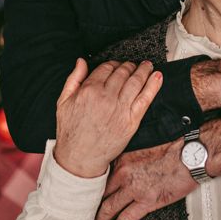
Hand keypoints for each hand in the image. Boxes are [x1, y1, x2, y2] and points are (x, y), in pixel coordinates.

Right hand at [54, 59, 161, 177]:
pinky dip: (153, 85)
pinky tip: (157, 76)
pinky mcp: (131, 120)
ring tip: (147, 65)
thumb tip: (82, 61)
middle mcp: (106, 97)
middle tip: (133, 65)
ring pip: (136, 82)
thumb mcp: (63, 102)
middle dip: (129, 66)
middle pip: (123, 73)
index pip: (107, 68)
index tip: (117, 65)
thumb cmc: (71, 132)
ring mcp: (120, 109)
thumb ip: (73, 79)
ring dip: (144, 70)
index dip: (114, 64)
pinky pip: (146, 98)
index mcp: (88, 91)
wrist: (80, 158)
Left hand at [94, 139, 193, 219]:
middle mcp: (125, 173)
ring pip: (108, 208)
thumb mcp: (146, 145)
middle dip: (91, 206)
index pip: (100, 177)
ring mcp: (134, 189)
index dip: (92, 189)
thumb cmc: (175, 148)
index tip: (87, 195)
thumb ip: (131, 157)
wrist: (192, 154)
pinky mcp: (147, 201)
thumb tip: (125, 166)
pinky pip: (126, 219)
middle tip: (85, 215)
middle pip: (100, 194)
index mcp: (124, 158)